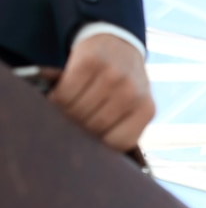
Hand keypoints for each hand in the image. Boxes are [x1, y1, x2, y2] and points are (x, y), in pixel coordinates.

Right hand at [48, 34, 154, 151]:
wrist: (118, 43)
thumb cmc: (123, 85)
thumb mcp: (133, 108)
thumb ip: (121, 130)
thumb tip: (97, 164)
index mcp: (146, 109)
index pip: (116, 143)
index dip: (96, 148)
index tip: (84, 146)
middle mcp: (132, 92)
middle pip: (93, 127)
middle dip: (76, 132)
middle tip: (66, 131)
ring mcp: (112, 76)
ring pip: (76, 111)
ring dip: (63, 116)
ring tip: (62, 116)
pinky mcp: (90, 62)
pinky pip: (64, 93)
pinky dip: (57, 99)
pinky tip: (58, 99)